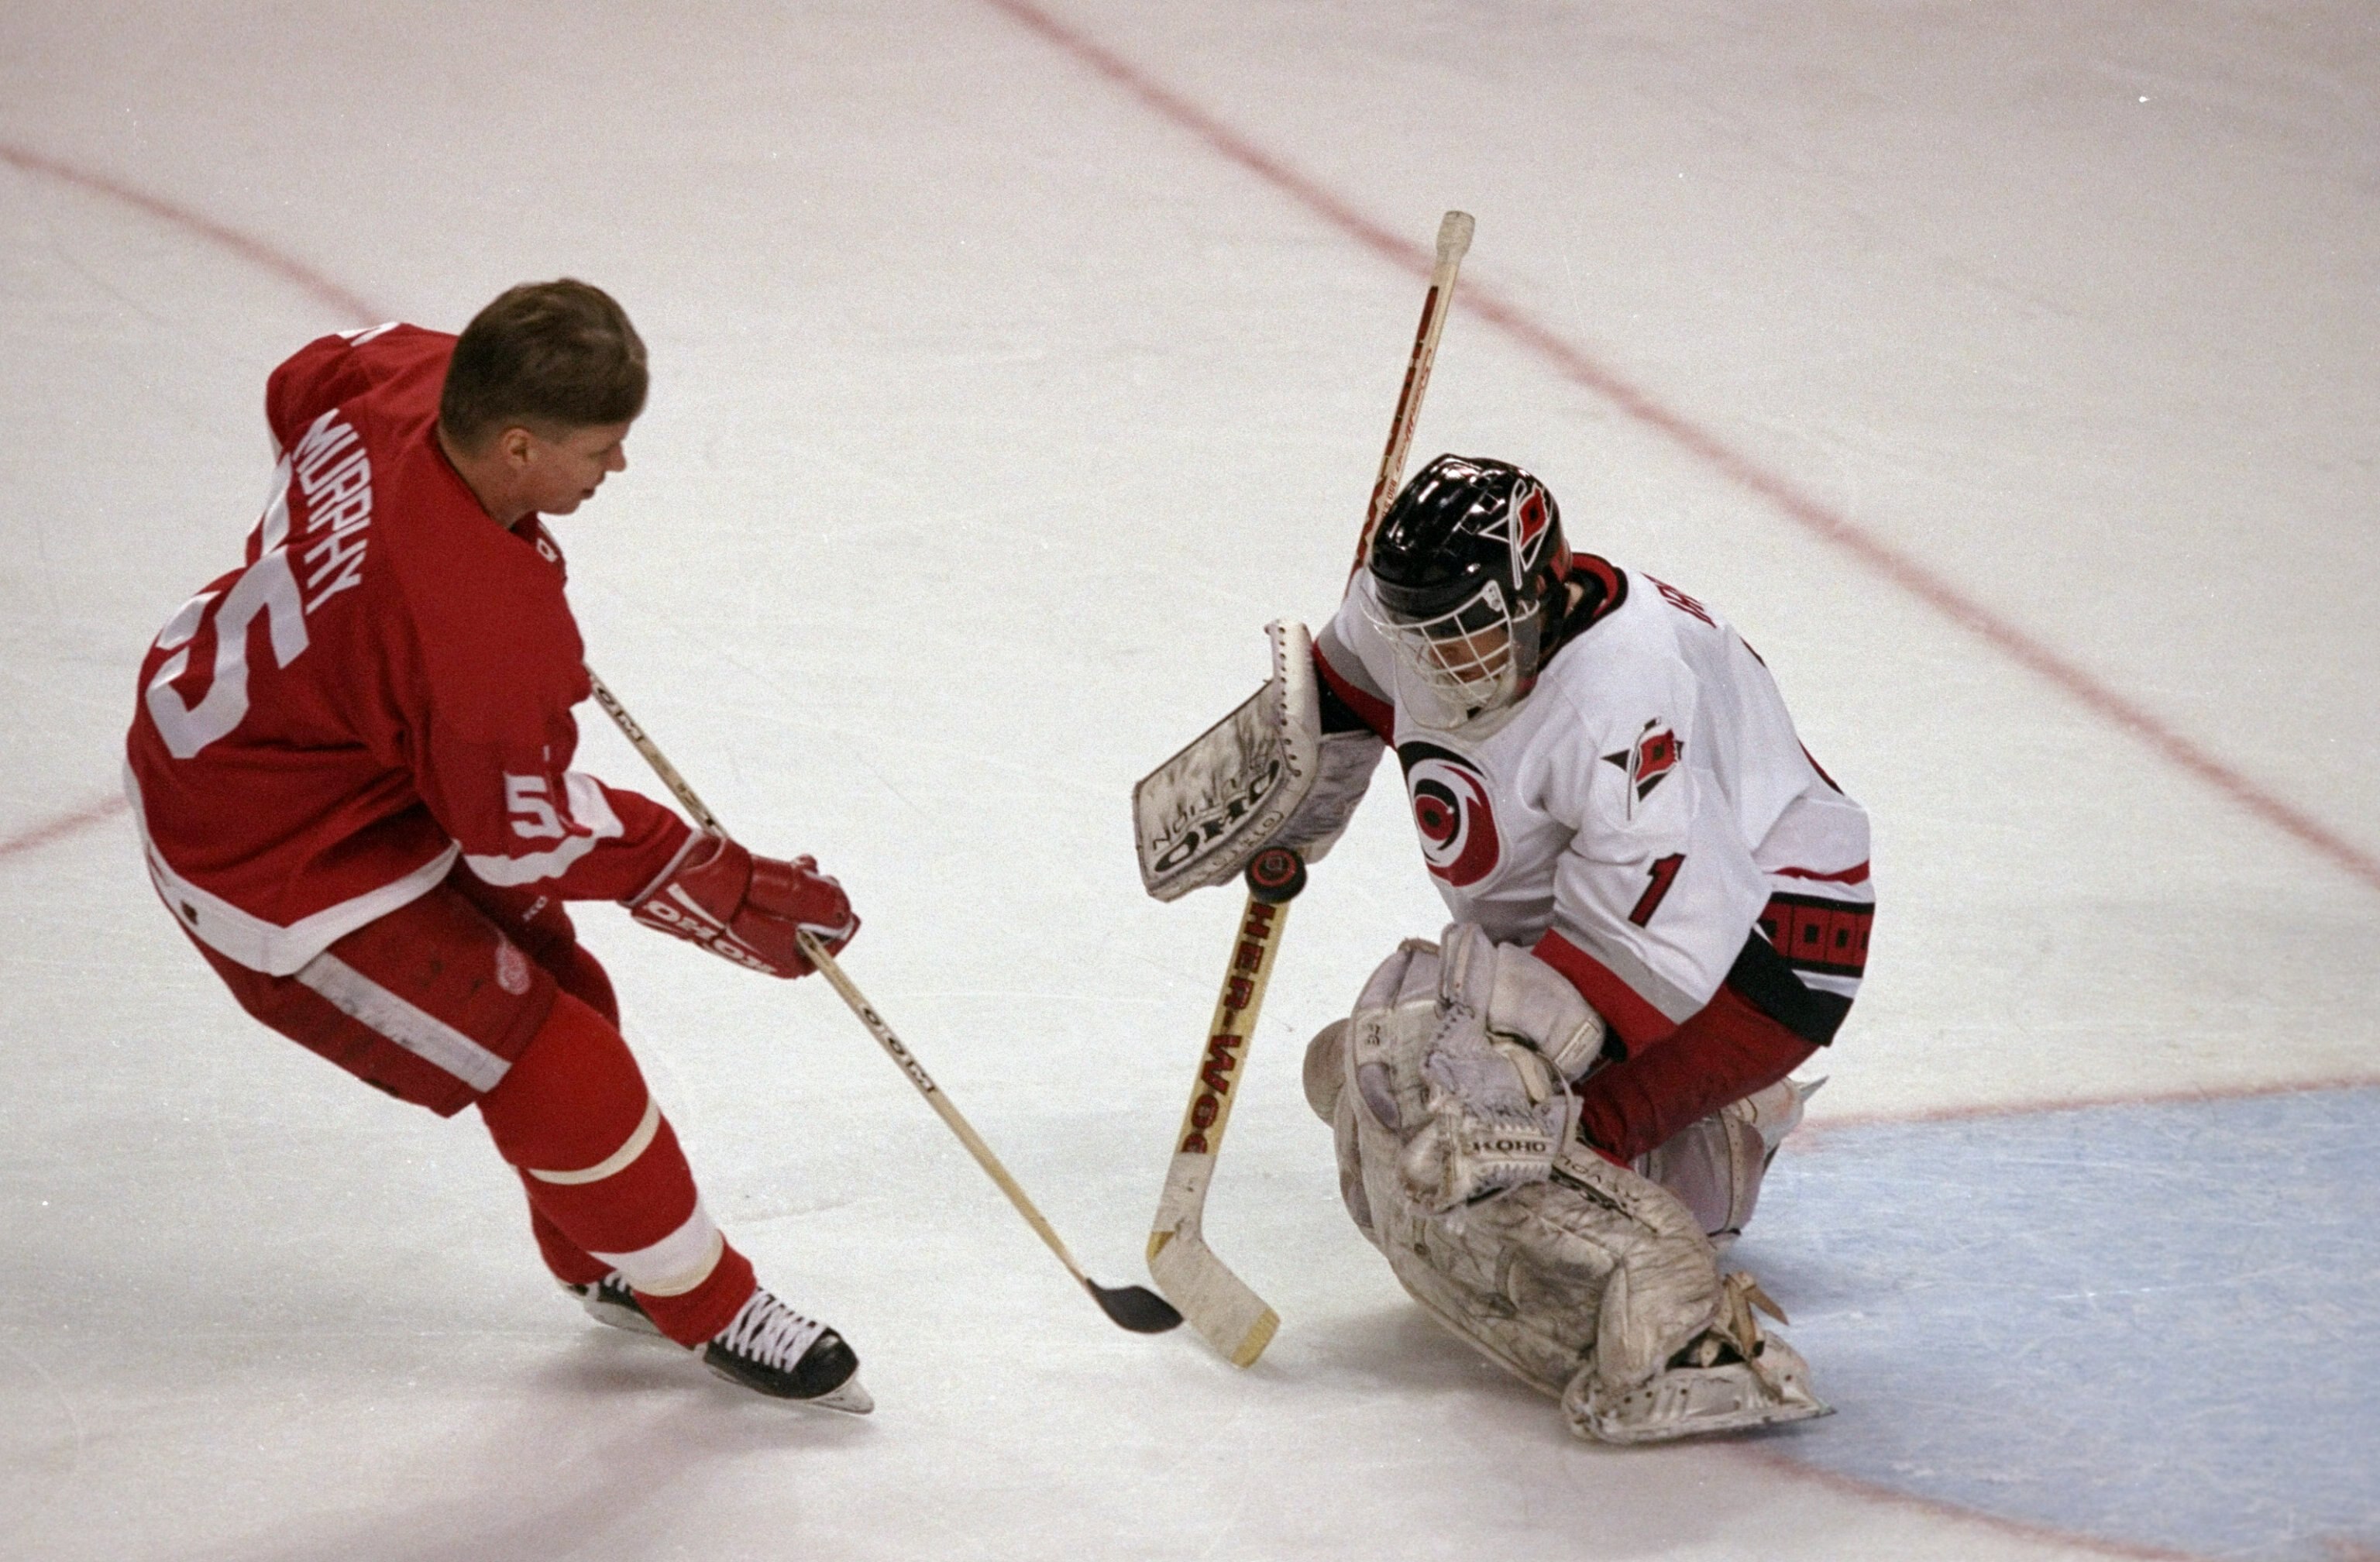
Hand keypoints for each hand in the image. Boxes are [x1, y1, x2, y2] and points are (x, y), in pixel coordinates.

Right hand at [629, 833, 856, 977]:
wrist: (675, 873)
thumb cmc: (730, 890)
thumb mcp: (787, 894)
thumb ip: (819, 902)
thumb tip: (845, 913)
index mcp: (779, 960)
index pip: (821, 953)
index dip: (837, 929)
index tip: (846, 909)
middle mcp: (763, 948)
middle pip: (806, 926)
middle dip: (819, 900)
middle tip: (827, 879)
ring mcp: (744, 927)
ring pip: (787, 907)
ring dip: (802, 885)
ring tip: (805, 863)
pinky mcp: (730, 906)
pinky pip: (765, 896)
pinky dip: (780, 880)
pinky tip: (787, 864)